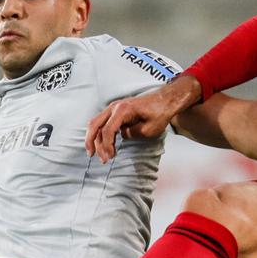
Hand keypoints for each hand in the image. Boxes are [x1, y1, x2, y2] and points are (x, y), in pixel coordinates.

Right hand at [87, 75, 201, 162]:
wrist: (165, 100)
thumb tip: (121, 136)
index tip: (110, 157)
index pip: (107, 130)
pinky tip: (103, 144)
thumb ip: (132, 134)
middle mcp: (115, 106)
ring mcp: (114, 107)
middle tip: (92, 156)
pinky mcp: (117, 110)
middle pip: (95, 125)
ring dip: (95, 139)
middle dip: (91, 142)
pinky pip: (103, 122)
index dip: (107, 146)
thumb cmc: (160, 113)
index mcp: (123, 110)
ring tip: (99, 154)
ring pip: (96, 123)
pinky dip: (100, 133)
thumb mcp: (149, 130)